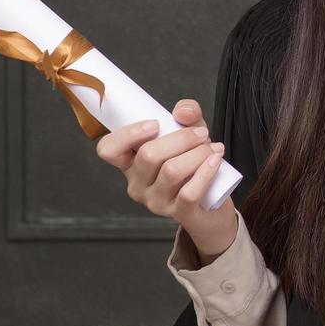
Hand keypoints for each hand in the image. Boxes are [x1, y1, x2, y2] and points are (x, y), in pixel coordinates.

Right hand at [95, 98, 237, 264]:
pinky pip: (189, 192)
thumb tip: (184, 112)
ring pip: (171, 171)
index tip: (155, 124)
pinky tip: (215, 161)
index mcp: (131, 163)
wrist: (214, 199)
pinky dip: (206, 172)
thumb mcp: (189, 132)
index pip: (108, 150)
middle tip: (201, 134)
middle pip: (149, 155)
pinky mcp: (178, 213)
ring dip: (198, 153)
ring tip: (213, 148)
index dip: (128, 134)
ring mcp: (155, 201)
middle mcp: (137, 184)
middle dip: (181, 138)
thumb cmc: (194, 163)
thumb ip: (187, 113)